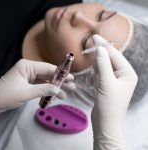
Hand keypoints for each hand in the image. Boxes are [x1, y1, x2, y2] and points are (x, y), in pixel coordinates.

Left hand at [0, 59, 74, 111]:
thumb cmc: (5, 96)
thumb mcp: (26, 92)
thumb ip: (43, 90)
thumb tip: (58, 90)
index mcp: (27, 66)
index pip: (47, 68)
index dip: (60, 73)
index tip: (70, 77)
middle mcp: (29, 69)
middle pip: (48, 74)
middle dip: (60, 81)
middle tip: (72, 85)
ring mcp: (29, 76)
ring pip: (46, 81)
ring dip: (55, 87)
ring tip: (66, 93)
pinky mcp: (29, 83)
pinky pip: (41, 86)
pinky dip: (48, 91)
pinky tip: (56, 95)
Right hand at [91, 35, 137, 149]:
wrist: (105, 123)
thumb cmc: (109, 105)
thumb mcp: (106, 83)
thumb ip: (103, 64)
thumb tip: (100, 48)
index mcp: (128, 73)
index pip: (115, 55)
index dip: (104, 46)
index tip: (94, 37)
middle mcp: (122, 75)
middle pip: (109, 60)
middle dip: (99, 58)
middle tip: (90, 51)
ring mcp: (114, 80)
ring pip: (103, 67)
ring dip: (96, 69)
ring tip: (94, 78)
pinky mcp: (106, 85)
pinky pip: (99, 74)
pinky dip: (94, 76)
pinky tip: (92, 83)